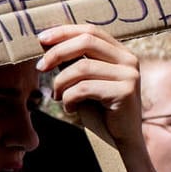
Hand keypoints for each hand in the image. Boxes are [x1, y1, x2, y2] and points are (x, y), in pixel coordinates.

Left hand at [37, 24, 144, 146]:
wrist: (119, 140)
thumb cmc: (99, 110)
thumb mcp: (86, 80)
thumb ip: (76, 61)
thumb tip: (48, 44)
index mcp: (121, 53)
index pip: (91, 31)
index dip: (64, 32)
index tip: (41, 39)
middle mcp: (129, 60)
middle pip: (86, 42)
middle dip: (57, 53)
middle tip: (40, 68)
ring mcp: (130, 75)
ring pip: (82, 67)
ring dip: (61, 83)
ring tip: (57, 96)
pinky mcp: (125, 92)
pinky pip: (84, 88)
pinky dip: (69, 98)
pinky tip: (70, 108)